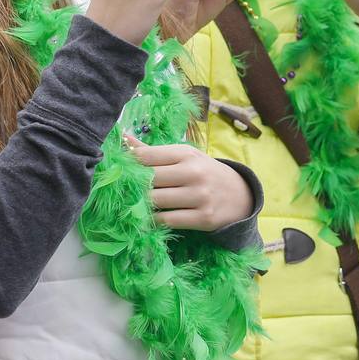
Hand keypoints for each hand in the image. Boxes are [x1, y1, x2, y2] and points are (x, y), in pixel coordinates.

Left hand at [125, 135, 252, 230]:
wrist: (240, 195)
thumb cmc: (204, 173)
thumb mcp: (184, 157)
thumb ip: (153, 151)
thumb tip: (123, 138)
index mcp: (186, 153)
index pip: (147, 156)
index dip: (128, 164)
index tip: (118, 171)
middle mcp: (193, 172)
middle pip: (149, 179)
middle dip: (133, 186)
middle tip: (122, 192)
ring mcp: (199, 196)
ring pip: (155, 201)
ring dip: (141, 205)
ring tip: (133, 205)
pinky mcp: (203, 218)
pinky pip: (167, 221)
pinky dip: (153, 220)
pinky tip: (149, 218)